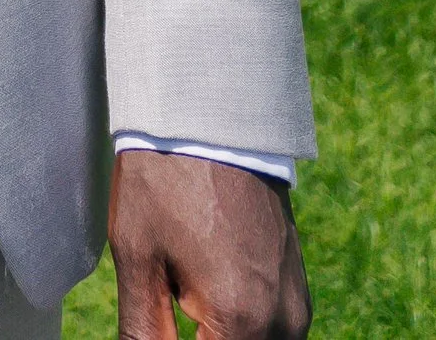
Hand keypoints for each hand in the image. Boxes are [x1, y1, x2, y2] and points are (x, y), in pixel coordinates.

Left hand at [110, 152, 309, 338]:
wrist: (209, 116)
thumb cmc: (165, 180)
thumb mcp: (138, 256)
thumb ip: (143, 331)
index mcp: (242, 322)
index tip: (161, 320)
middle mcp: (282, 324)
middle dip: (199, 337)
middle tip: (172, 297)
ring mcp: (296, 307)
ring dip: (221, 334)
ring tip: (186, 290)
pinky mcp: (297, 289)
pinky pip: (271, 331)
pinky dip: (239, 326)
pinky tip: (205, 289)